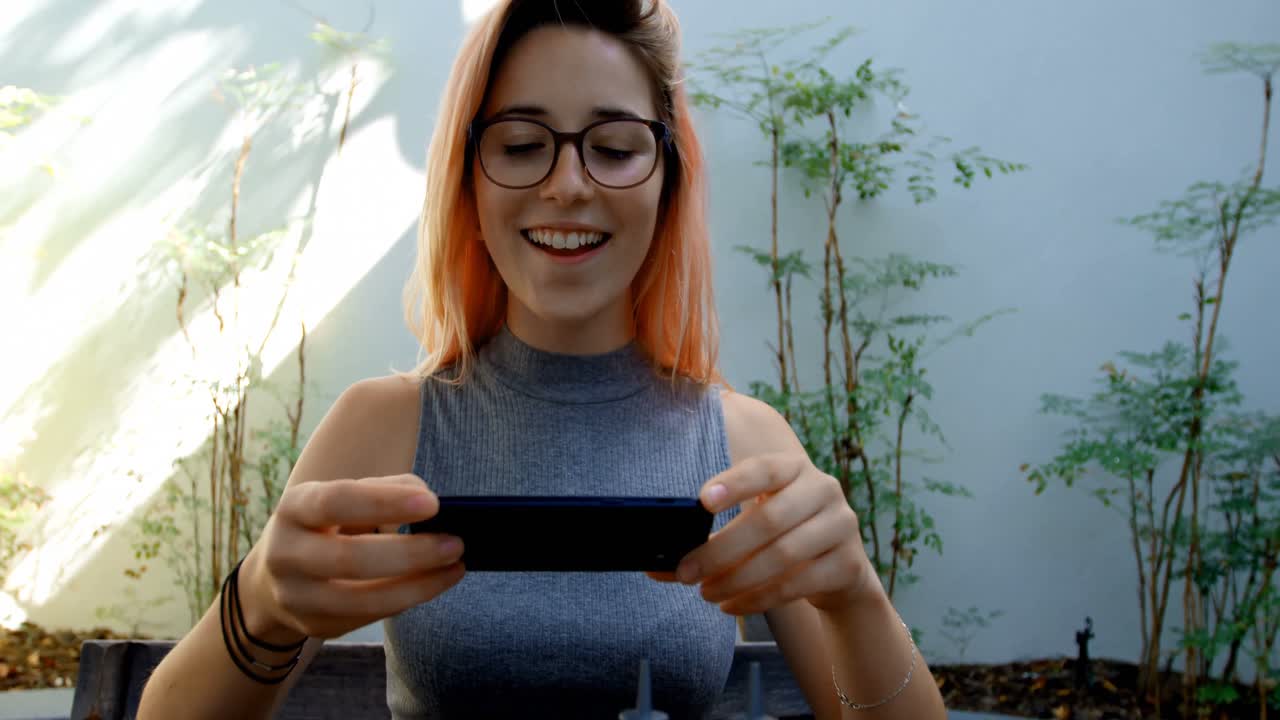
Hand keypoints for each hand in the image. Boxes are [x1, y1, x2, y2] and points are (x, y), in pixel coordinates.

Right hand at [240, 474, 465, 640]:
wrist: (276, 574)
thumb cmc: (328, 524)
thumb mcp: (343, 497)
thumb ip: (383, 492)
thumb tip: (430, 505)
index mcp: (294, 508)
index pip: (336, 501)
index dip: (385, 502)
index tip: (433, 503)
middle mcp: (286, 554)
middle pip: (350, 558)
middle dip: (411, 553)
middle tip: (455, 543)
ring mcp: (296, 597)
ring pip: (362, 599)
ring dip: (417, 585)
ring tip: (455, 567)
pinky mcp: (314, 625)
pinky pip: (368, 616)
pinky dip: (407, 599)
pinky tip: (434, 583)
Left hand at [647, 452, 880, 615]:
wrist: (838, 570)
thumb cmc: (781, 539)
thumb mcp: (752, 527)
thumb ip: (709, 538)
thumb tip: (656, 566)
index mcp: (794, 469)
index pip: (764, 469)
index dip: (734, 483)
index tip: (702, 502)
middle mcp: (823, 489)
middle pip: (769, 520)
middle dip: (721, 550)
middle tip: (686, 573)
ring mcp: (842, 526)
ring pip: (783, 555)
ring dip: (737, 579)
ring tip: (706, 593)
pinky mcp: (849, 564)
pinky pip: (797, 584)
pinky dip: (758, 598)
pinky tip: (732, 606)